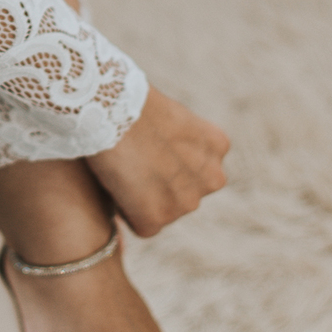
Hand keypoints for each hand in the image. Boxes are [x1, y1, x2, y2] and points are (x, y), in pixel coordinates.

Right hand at [87, 87, 229, 236]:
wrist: (113, 109)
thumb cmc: (133, 105)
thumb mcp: (174, 120)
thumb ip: (180, 144)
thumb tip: (163, 160)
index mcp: (218, 146)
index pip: (194, 169)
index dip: (164, 162)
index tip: (146, 149)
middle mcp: (213, 178)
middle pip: (183, 193)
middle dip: (160, 185)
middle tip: (132, 163)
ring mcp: (188, 201)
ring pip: (164, 211)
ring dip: (144, 200)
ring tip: (125, 172)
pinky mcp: (159, 217)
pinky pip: (144, 226)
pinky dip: (128, 213)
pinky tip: (118, 186)